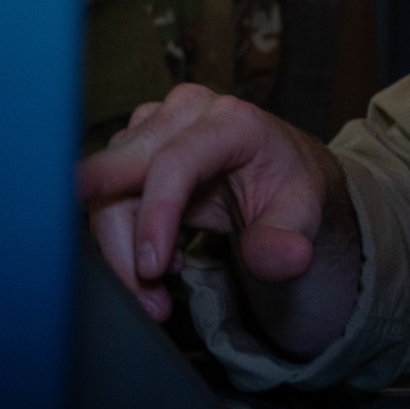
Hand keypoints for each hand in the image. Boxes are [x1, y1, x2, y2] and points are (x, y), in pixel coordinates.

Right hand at [76, 85, 359, 355]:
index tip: (151, 269)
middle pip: (123, 171)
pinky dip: (123, 242)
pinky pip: (107, 199)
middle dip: (122, 240)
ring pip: (106, 190)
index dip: (156, 217)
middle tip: (142, 295)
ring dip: (120, 251)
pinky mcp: (135, 149)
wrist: (277, 172)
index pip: (175, 163)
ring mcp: (154, 126)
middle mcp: (183, 112)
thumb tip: (283, 258)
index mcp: (230, 120)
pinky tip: (162, 264)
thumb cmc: (288, 187)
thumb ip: (288, 237)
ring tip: (155, 297)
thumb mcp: (303, 213)